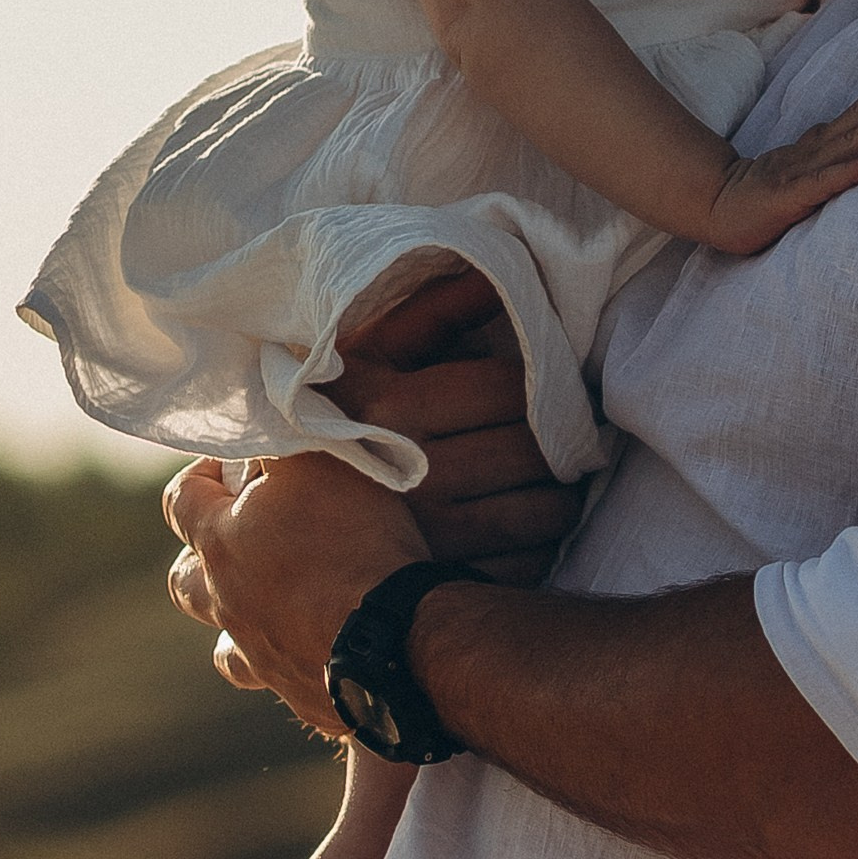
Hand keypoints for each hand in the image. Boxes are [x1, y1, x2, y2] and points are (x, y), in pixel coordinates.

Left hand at [166, 452, 426, 735]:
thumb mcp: (323, 460)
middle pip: (185, 584)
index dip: (203, 476)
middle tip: (248, 540)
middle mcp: (228, 607)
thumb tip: (266, 405)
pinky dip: (299, 665)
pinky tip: (332, 653)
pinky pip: (288, 682)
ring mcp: (262, 659)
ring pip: (227, 648)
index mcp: (221, 545)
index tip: (235, 466)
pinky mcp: (305, 697)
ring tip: (277, 608)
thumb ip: (286, 433)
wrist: (399, 643)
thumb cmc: (355, 541)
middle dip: (205, 558)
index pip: (181, 501)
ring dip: (240, 625)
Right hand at [329, 268, 584, 576]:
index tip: (549, 387)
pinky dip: (539, 547)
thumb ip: (430, 313)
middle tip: (570, 436)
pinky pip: (531, 563)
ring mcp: (432, 538)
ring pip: (547, 511)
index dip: (543, 386)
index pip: (509, 388)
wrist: (288, 540)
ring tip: (552, 481)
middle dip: (564, 441)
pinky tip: (523, 529)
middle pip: (537, 450)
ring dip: (562, 496)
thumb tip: (498, 273)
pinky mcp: (447, 585)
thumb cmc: (338, 428)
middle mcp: (413, 473)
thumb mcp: (367, 362)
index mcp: (392, 408)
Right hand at [702, 88, 857, 257]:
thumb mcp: (801, 169)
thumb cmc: (760, 193)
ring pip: (849, 143)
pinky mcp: (791, 196)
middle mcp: (814, 151)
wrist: (714, 207)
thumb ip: (827, 156)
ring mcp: (802, 171)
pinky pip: (825, 182)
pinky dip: (852, 172)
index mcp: (817, 145)